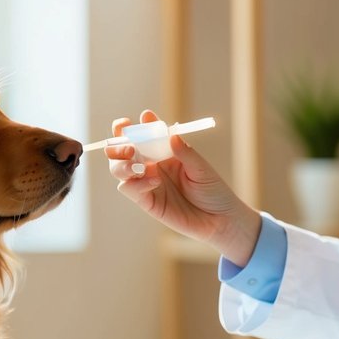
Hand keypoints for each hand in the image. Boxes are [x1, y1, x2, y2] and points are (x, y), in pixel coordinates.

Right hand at [106, 110, 260, 265]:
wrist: (220, 219)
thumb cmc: (213, 190)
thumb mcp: (201, 168)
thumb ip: (185, 152)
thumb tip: (171, 135)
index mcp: (163, 151)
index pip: (142, 134)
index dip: (136, 126)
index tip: (144, 118)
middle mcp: (151, 164)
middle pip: (121, 150)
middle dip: (118, 145)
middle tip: (130, 148)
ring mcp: (146, 182)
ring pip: (119, 169)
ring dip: (122, 165)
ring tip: (139, 167)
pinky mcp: (146, 201)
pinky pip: (130, 189)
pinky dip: (137, 183)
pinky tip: (154, 182)